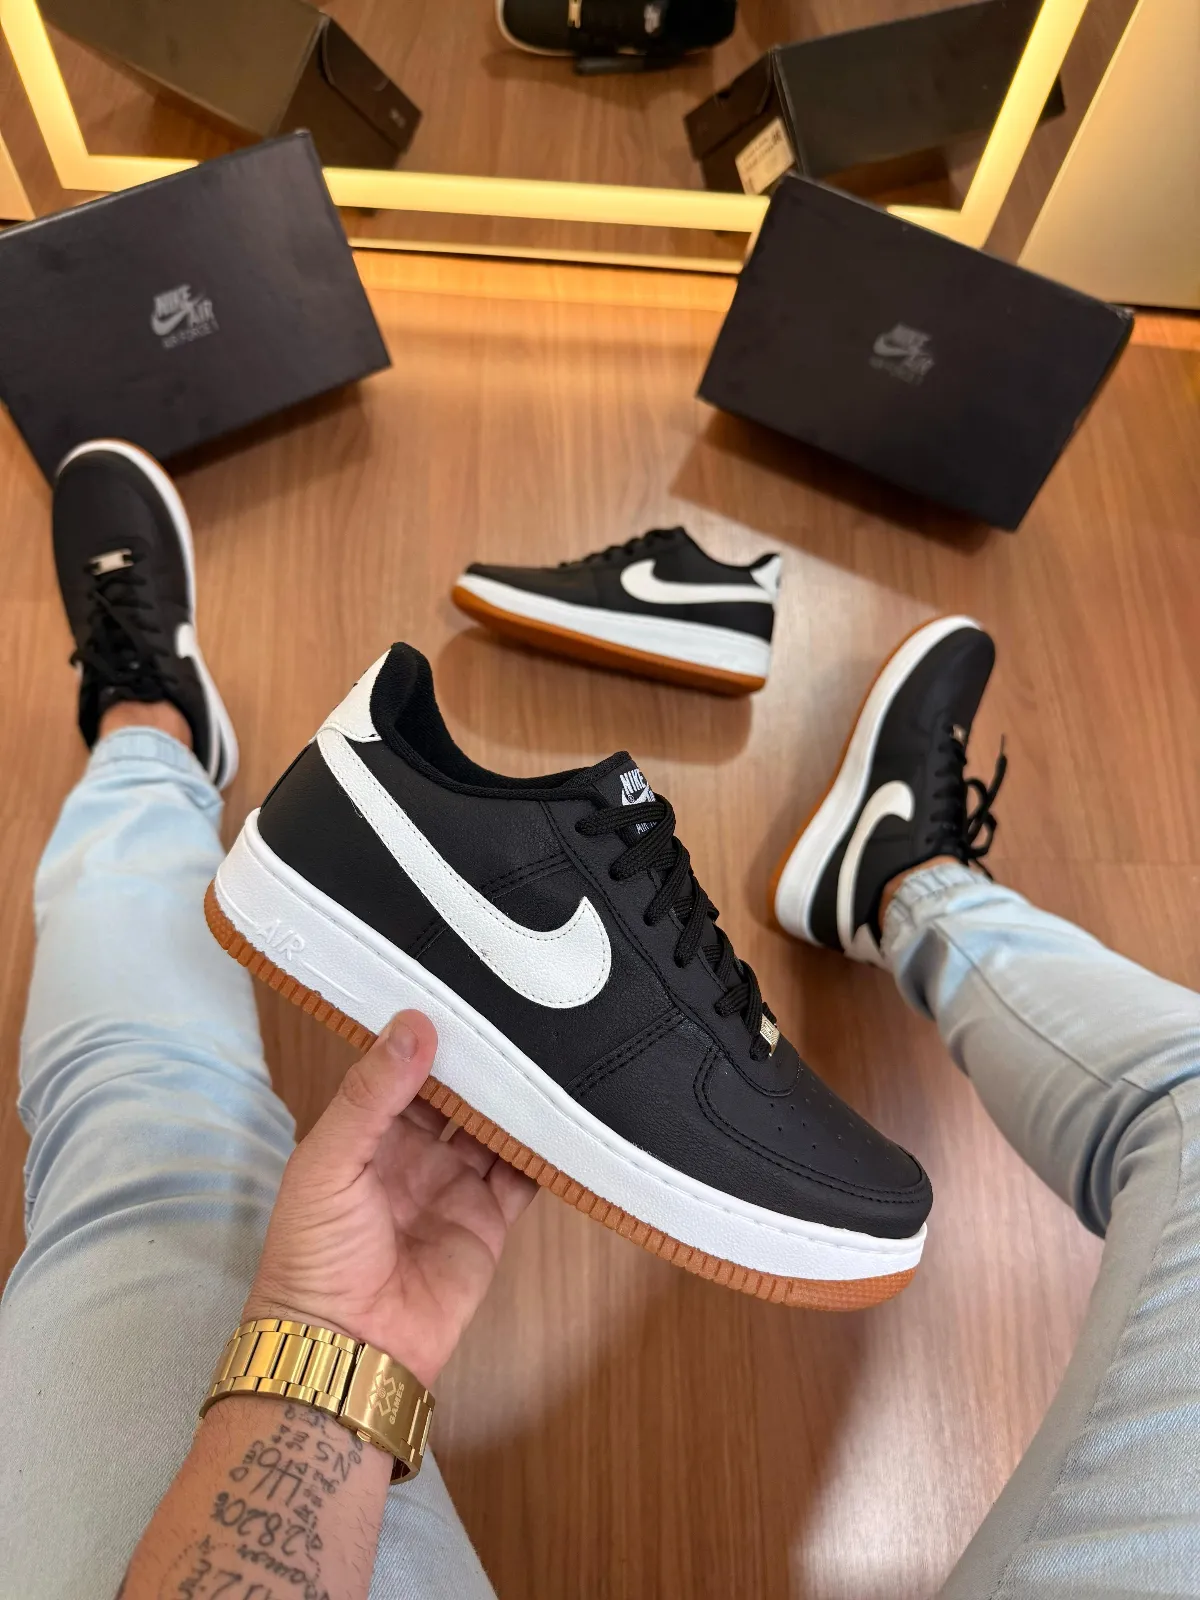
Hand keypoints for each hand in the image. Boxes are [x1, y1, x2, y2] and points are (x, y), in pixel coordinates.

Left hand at [244, 1011, 536, 1386]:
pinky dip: (544, 1151)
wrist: (346, 1349)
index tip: (462, 987)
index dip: (428, 1034)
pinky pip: (522, 1178)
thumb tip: (415, 1023)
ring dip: (515, 1098)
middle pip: (455, 1095)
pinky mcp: (488, 1223)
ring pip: (493, 1128)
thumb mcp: (329, 1160)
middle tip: (519, 1009)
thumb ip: (372, 1093)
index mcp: (365, 1133)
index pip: (402, 1069)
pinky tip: (567, 1115)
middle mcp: (412, 1154)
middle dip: (481, 1061)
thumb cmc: (314, 1253)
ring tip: (551, 1049)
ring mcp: (453, 1187)